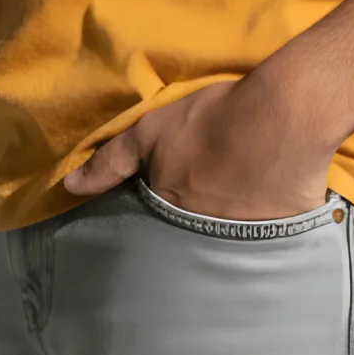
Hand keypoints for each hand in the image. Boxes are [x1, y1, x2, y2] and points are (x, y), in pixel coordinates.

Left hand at [63, 67, 337, 218]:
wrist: (284, 115)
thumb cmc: (214, 117)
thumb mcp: (153, 129)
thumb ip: (111, 160)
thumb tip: (69, 187)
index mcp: (173, 206)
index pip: (159, 219)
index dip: (166, 202)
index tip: (176, 188)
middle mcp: (204, 232)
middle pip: (193, 233)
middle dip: (196, 222)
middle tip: (210, 196)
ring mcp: (245, 236)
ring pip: (231, 239)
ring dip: (232, 226)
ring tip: (242, 201)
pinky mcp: (283, 233)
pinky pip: (273, 239)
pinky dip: (270, 227)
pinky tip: (275, 208)